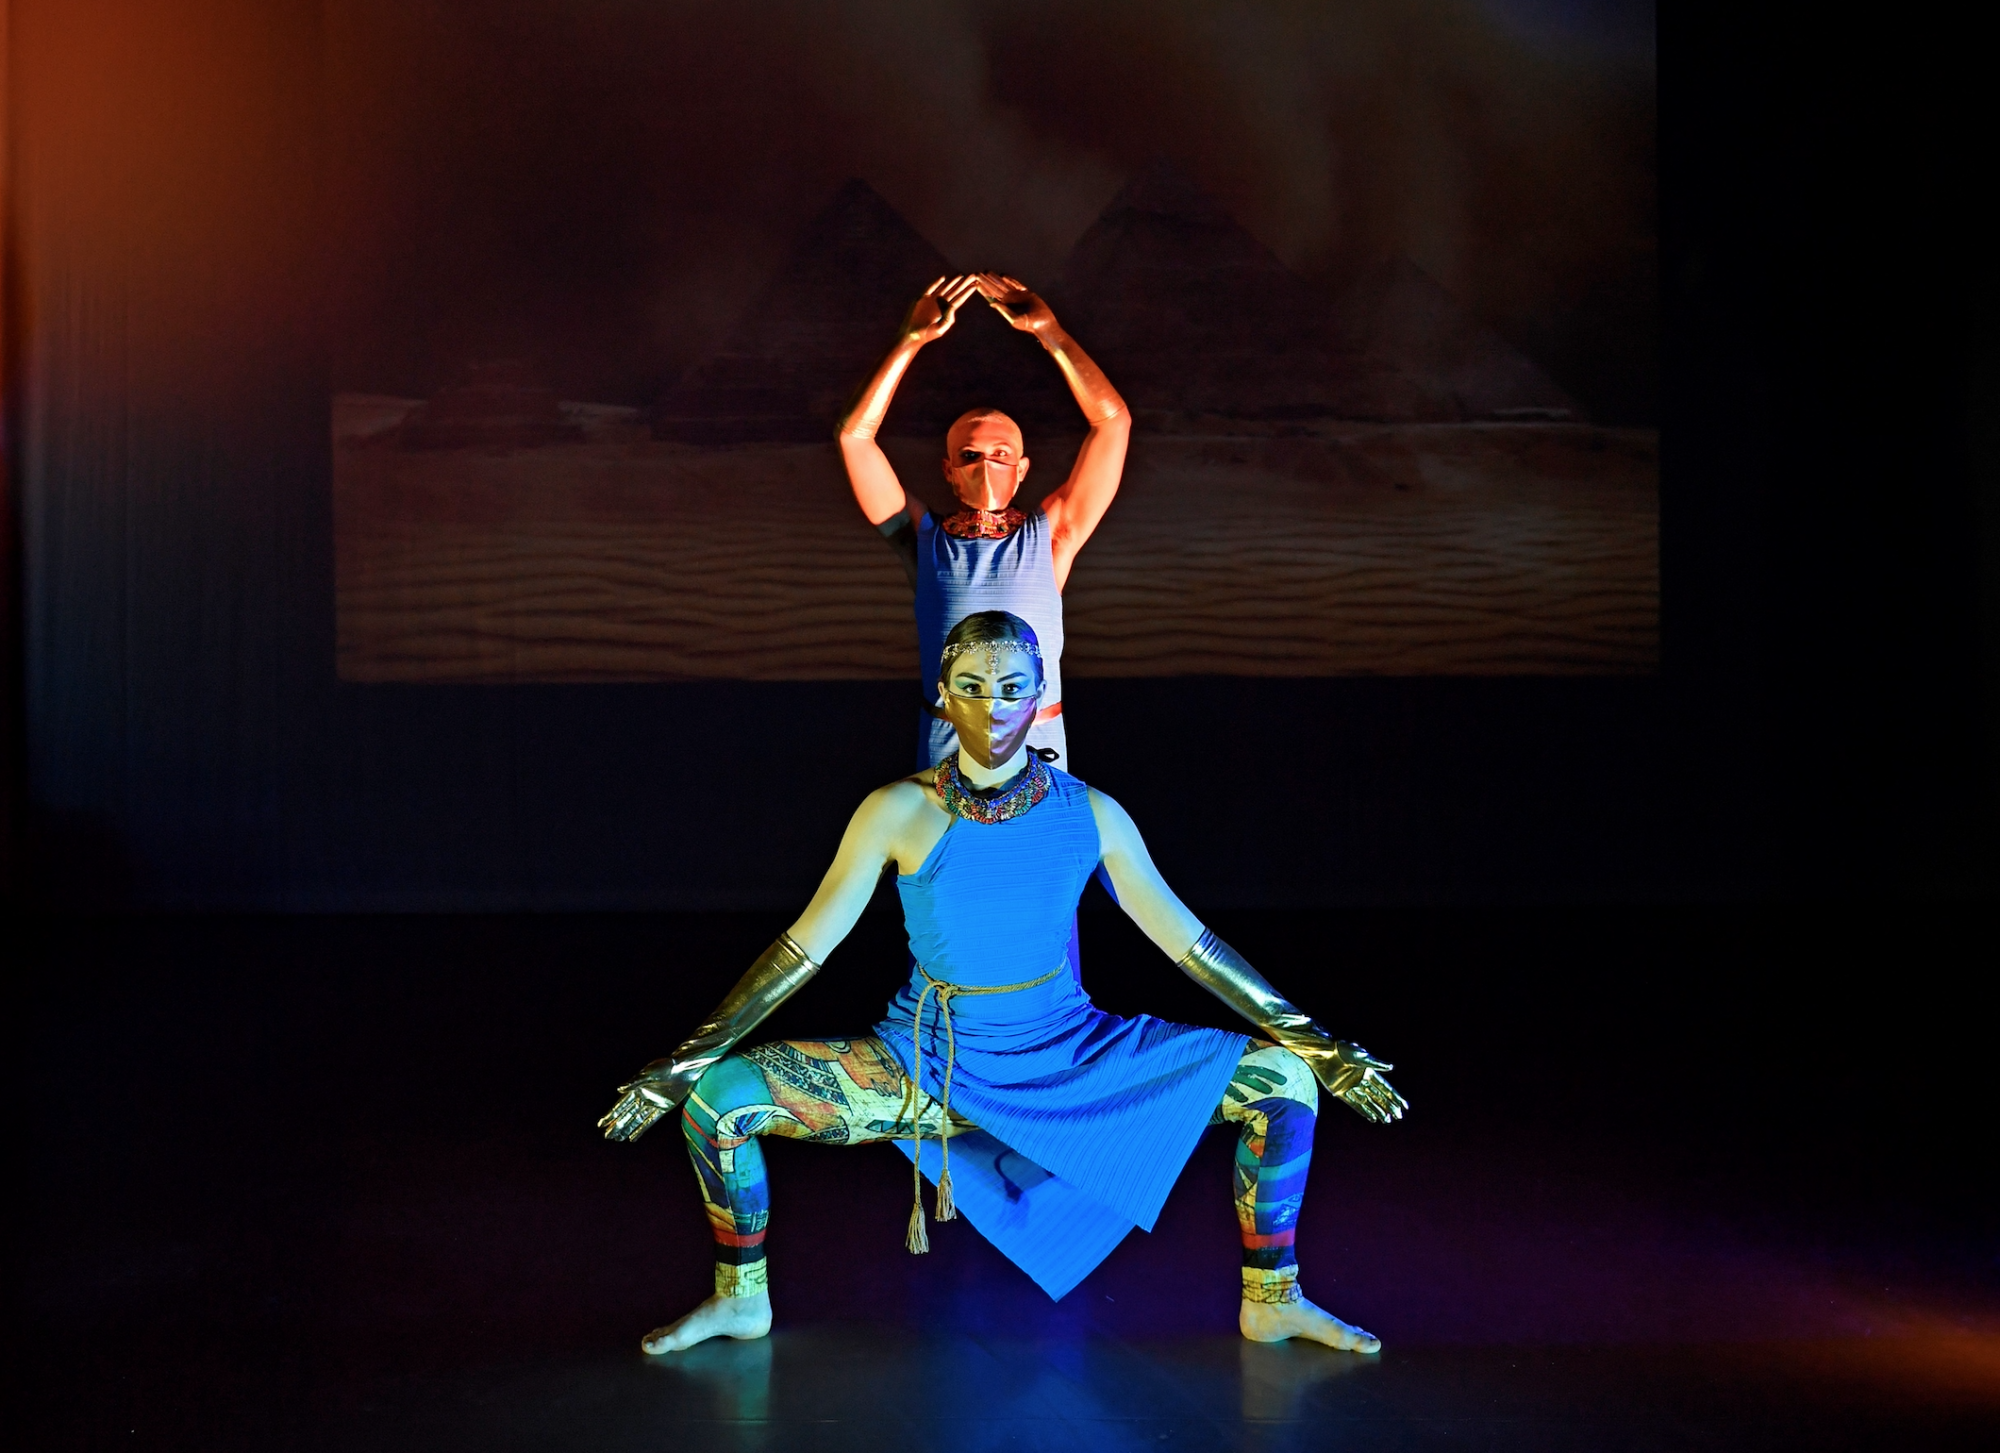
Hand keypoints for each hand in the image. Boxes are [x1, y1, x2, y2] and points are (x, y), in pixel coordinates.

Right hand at [597, 1058, 686, 1141]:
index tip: (601, 1124)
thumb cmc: (666, 1067)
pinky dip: (641, 1130)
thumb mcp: (650, 1073)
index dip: (611, 1115)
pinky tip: (632, 1137)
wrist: (684, 1068)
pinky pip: (650, 1122)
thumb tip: (619, 1089)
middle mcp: (642, 1097)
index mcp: (636, 1089)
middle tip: (606, 1136)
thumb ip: (635, 1082)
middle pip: (627, 1114)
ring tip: (616, 1139)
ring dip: (627, 1129)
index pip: (621, 1105)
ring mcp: (652, 1103)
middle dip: (616, 1125)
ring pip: (636, 1120)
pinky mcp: (663, 1108)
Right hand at [899, 275, 981, 346]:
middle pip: (955, 291)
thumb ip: (948, 319)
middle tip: (973, 275)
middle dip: (964, 283)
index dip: (967, 292)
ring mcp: (932, 300)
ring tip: (961, 275)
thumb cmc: (928, 334)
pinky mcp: (923, 298)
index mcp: (947, 311)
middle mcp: (941, 304)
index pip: (960, 299)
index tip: (975, 285)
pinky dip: (936, 282)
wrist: (913, 334)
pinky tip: (943, 277)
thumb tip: (953, 307)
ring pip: (945, 287)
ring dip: (953, 281)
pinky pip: (931, 288)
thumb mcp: (940, 329)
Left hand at [976, 274, 1060, 338]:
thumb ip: (1003, 311)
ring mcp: (1018, 296)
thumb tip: (991, 304)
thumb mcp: (1014, 320)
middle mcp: (1010, 301)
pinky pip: (1017, 284)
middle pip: (996, 288)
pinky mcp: (1027, 293)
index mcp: (1005, 307)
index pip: (992, 296)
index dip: (984, 289)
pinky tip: (1002, 275)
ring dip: (995, 278)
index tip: (975, 283)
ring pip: (1004, 284)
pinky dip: (1010, 279)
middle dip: (986, 281)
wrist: (1044, 323)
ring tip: (987, 272)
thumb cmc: (1030, 325)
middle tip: (977, 274)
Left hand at [1281, 1035, 1408, 1124]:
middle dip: (1388, 1106)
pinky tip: (1372, 1118)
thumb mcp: (1361, 1057)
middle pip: (1378, 1096)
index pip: (1385, 1087)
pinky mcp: (1340, 1091)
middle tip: (1398, 1117)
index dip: (1395, 1096)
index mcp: (1368, 1071)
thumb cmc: (1343, 1051)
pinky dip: (1363, 1111)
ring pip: (1368, 1102)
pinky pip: (1354, 1104)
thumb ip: (1375, 1064)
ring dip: (1378, 1110)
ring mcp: (1351, 1086)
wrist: (1323, 1052)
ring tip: (1388, 1120)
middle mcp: (1360, 1079)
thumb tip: (1391, 1067)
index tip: (1404, 1106)